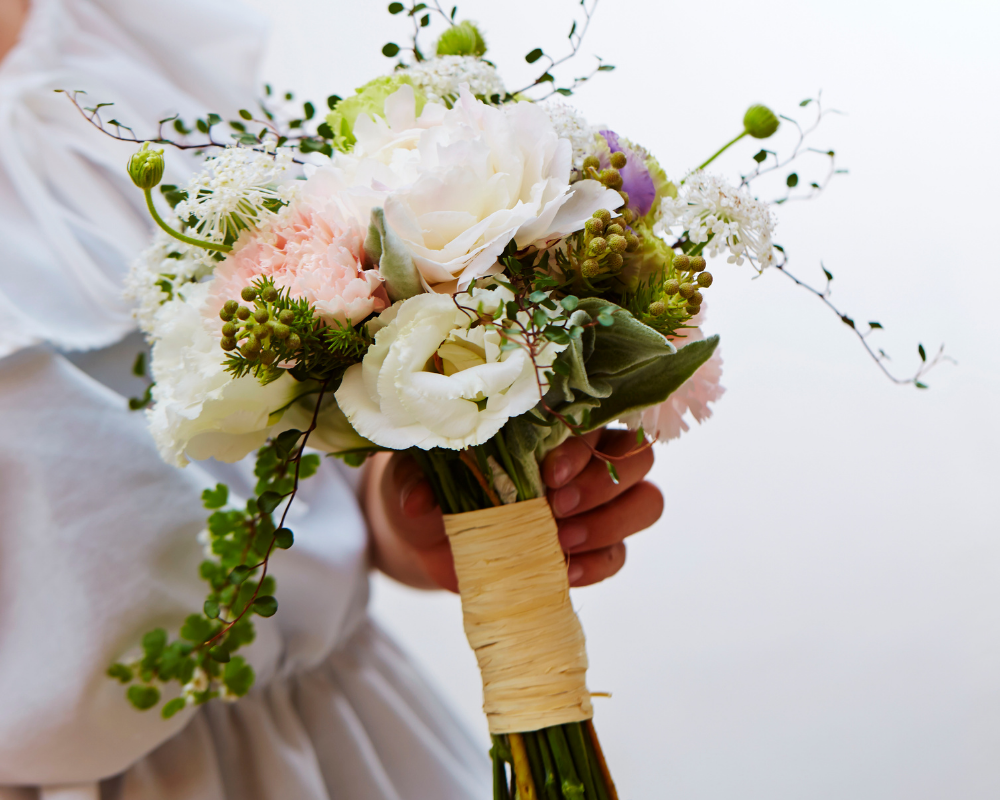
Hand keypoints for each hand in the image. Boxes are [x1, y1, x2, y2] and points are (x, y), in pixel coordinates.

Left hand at [363, 429, 662, 591]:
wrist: (433, 535)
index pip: (595, 418)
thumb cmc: (434, 483)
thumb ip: (421, 477)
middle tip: (555, 508)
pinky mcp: (593, 545)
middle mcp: (586, 455)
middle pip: (637, 456)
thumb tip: (419, 500)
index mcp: (552, 422)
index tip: (549, 474)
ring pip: (647, 501)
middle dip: (601, 485)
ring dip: (611, 523)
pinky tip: (566, 572)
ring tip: (563, 541)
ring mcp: (597, 502)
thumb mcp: (419, 472)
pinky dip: (600, 565)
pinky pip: (621, 554)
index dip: (583, 446)